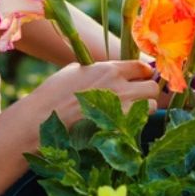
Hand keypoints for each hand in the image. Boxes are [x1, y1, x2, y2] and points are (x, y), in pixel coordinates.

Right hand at [28, 60, 161, 127]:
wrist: (42, 120)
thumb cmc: (52, 94)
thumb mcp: (74, 72)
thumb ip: (96, 70)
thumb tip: (104, 72)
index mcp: (108, 69)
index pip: (142, 67)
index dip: (143, 74)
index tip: (140, 79)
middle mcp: (120, 86)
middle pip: (152, 87)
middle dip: (147, 92)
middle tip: (137, 98)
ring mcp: (121, 109)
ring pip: (152, 106)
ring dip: (145, 109)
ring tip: (129, 113)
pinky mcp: (119, 128)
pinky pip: (140, 124)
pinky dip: (135, 124)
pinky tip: (120, 125)